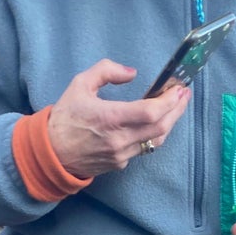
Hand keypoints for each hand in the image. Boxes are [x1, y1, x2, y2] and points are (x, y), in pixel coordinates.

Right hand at [47, 60, 191, 176]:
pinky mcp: (120, 163)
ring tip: (176, 107)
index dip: (170, 101)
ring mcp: (121, 154)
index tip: (179, 89)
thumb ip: (106, 71)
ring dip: (169, 123)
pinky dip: (154, 134)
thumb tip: (131, 73)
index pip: (150, 112)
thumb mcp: (80, 84)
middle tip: (184, 95)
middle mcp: (119, 139)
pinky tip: (157, 122)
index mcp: (110, 118)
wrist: (51, 153)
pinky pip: (143, 148)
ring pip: (155, 141)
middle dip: (177, 110)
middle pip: (160, 128)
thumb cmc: (64, 117)